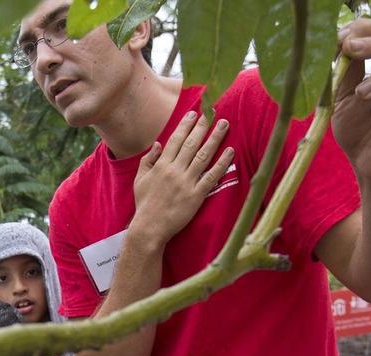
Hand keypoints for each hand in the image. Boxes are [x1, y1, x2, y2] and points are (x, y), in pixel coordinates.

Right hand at [132, 111, 233, 246]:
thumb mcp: (140, 180)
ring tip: (224, 124)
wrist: (150, 227)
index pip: (175, 140)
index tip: (194, 113)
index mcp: (161, 165)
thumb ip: (148, 160)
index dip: (185, 125)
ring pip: (203, 155)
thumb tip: (158, 144)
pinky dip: (221, 163)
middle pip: (192, 143)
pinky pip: (211, 176)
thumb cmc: (144, 204)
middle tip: (213, 112)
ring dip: (215, 138)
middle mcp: (174, 170)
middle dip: (203, 126)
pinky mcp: (196, 195)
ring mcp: (186, 182)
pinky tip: (230, 151)